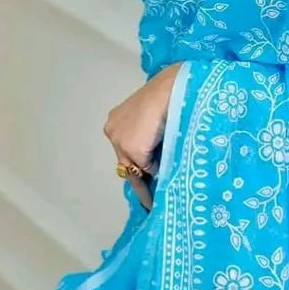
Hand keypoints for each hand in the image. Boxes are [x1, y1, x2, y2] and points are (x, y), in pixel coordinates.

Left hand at [104, 63, 181, 210]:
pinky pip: (147, 169)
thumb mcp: (155, 113)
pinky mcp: (134, 151)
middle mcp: (113, 131)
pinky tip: (163, 187)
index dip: (136, 162)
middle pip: (126, 161)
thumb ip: (150, 132)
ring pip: (134, 168)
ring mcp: (121, 142)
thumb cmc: (171, 93)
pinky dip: (156, 176)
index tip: (142, 176)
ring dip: (146, 181)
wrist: (174, 88)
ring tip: (154, 201)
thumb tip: (157, 154)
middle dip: (138, 177)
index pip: (126, 147)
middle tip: (147, 198)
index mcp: (117, 118)